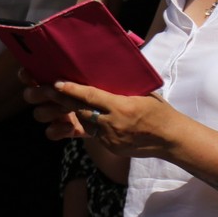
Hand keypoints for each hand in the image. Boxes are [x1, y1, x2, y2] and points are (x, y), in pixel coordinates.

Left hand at [28, 79, 177, 157]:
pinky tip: (84, 117)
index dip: (71, 90)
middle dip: (62, 101)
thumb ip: (123, 86)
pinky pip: (94, 133)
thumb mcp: (143, 93)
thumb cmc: (159, 111)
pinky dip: (89, 124)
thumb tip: (109, 69)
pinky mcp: (110, 147)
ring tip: (59, 102)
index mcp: (121, 107)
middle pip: (80, 110)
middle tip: (45, 91)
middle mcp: (112, 123)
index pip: (90, 96)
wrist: (172, 139)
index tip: (56, 83)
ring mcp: (110, 137)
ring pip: (85, 122)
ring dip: (74, 112)